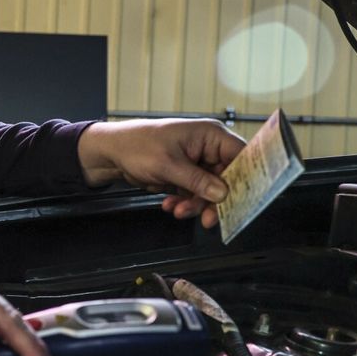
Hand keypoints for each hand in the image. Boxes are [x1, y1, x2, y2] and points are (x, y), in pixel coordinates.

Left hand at [77, 119, 246, 228]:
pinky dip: (186, 202)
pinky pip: (196, 194)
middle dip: (214, 200)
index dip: (244, 179)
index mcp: (210, 135)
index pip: (242, 156)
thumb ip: (197, 181)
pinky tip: (171, 205)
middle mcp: (208, 148)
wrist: (112, 153)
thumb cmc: (137, 146)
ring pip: (211, 191)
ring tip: (178, 210)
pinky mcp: (187, 175)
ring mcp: (198, 163)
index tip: (241, 201)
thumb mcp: (168, 165)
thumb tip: (223, 194)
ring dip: (196, 204)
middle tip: (208, 219)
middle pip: (228, 179)